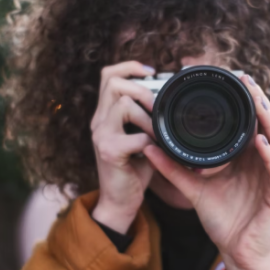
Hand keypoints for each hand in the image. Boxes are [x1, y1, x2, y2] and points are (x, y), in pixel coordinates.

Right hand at [89, 61, 157, 233]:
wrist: (120, 202)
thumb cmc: (135, 169)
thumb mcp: (140, 137)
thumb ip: (147, 118)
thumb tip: (171, 99)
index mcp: (105, 114)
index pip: (108, 75)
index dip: (129, 67)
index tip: (151, 71)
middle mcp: (98, 121)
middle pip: (113, 82)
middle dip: (141, 89)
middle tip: (155, 108)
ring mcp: (101, 135)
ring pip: (124, 104)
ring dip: (148, 117)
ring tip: (155, 133)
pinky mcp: (108, 152)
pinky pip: (135, 136)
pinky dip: (150, 141)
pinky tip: (154, 151)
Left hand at [144, 74, 269, 269]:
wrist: (238, 254)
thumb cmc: (223, 221)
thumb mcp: (193, 190)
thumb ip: (172, 168)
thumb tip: (149, 146)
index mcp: (248, 158)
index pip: (250, 123)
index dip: (245, 101)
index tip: (232, 79)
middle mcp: (265, 162)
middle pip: (267, 125)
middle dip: (258, 101)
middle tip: (245, 79)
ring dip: (268, 119)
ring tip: (257, 99)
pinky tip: (260, 141)